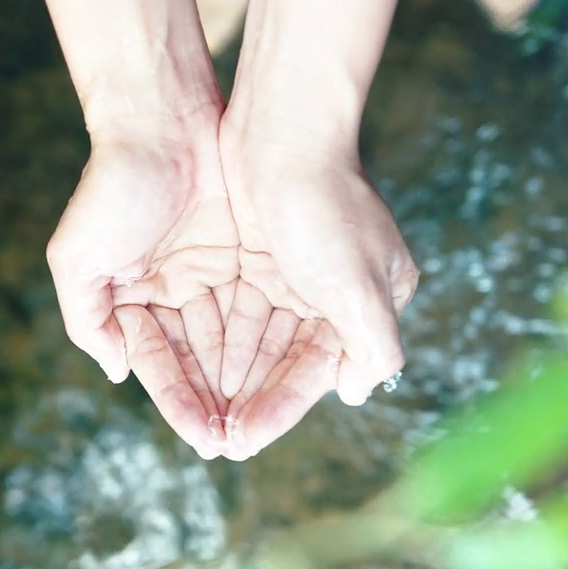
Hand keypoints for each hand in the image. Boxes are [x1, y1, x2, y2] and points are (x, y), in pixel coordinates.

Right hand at [47, 131, 239, 458]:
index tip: (204, 439)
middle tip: (241, 444)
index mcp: (129, 301)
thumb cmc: (112, 189)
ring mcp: (207, 275)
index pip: (158, 366)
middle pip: (197, 362)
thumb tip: (116, 373)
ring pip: (230, 342)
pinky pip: (257, 309)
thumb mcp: (78, 260)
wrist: (162, 120)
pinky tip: (282, 376)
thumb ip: (88, 321)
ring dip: (245, 383)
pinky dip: (268, 342)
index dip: (180, 404)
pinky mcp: (242, 255)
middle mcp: (169, 294)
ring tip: (265, 422)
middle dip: (217, 403)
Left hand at [217, 136, 419, 460]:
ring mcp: (294, 274)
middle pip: (285, 363)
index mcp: (369, 302)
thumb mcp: (360, 285)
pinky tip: (195, 373)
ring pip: (258, 343)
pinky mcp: (258, 256)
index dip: (279, 409)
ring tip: (201, 417)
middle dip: (251, 401)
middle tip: (216, 441)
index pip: (318, 372)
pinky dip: (218, 343)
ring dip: (231, 379)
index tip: (242, 441)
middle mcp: (335, 293)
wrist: (282, 127)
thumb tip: (360, 392)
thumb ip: (372, 345)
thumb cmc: (326, 204)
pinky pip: (237, 314)